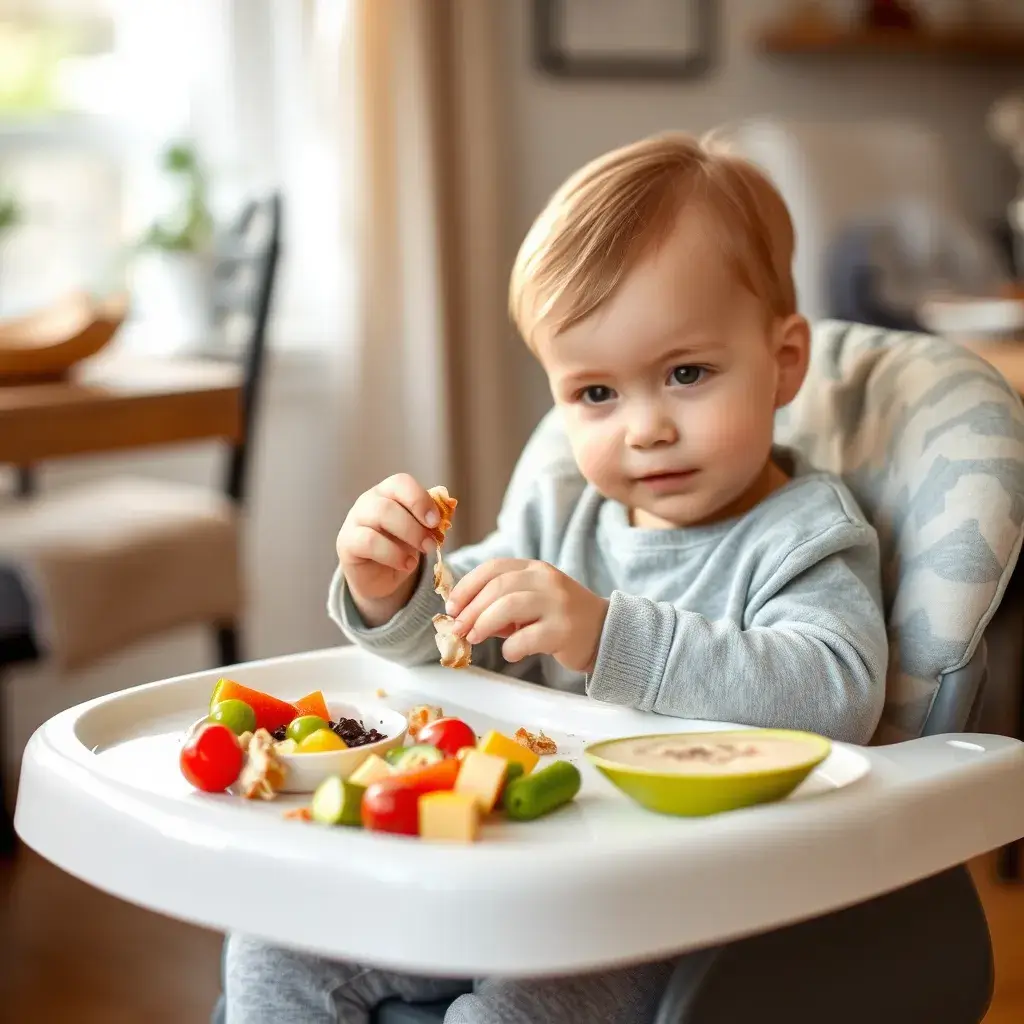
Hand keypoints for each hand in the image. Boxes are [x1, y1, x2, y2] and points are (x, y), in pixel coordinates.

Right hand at [337, 474, 439, 625]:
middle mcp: (369, 501)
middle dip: (416, 526)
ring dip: (406, 537)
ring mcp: (355, 520)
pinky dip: (392, 554)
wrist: (380, 575)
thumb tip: (449, 507)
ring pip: (379, 517)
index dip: (420, 500)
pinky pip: (368, 542)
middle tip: (431, 544)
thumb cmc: (401, 546)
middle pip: (389, 502)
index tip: (436, 522)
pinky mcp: (347, 543)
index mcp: (388, 492)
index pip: (401, 482)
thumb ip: (432, 519)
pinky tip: (405, 564)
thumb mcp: (420, 531)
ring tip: (420, 555)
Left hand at [446, 559, 608, 673]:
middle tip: (458, 628)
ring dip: (484, 623)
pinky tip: (511, 653)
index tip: (451, 606)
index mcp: (535, 569)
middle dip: (471, 609)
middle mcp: (547, 581)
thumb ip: (500, 605)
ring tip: (474, 638)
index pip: (494, 568)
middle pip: (498, 587)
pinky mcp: (564, 631)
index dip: (467, 586)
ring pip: (509, 606)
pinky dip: (510, 647)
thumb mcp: (531, 602)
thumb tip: (461, 616)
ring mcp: (557, 604)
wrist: (604, 633)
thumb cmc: (559, 619)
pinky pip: (526, 638)